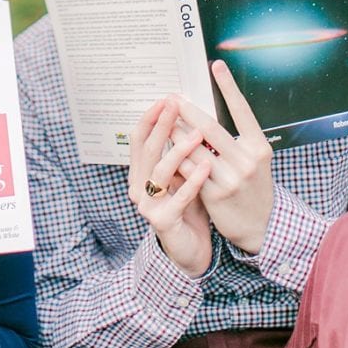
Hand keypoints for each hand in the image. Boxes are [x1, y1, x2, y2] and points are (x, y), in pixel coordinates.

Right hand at [130, 97, 213, 275]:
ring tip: (198, 133)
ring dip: (179, 149)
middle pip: (147, 150)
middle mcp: (140, 188)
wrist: (189, 249)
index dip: (152, 118)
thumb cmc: (189, 207)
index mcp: (142, 173)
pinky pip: (179, 197)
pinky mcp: (164, 221)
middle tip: (176, 104)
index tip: (167, 98)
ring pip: (160, 172)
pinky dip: (193, 180)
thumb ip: (182, 151)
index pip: (140, 139)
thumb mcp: (183, 174)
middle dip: (162, 125)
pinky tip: (207, 165)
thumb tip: (191, 114)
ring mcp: (149, 206)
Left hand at [173, 61, 274, 254]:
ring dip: (176, 134)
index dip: (229, 86)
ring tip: (165, 120)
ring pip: (194, 149)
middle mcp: (246, 160)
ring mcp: (230, 178)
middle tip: (173, 97)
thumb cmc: (254, 187)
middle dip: (188, 110)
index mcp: (259, 146)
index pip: (242, 110)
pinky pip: (189, 171)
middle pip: (210, 127)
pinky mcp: (214, 195)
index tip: (216, 65)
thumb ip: (236, 141)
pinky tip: (167, 149)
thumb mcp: (254, 161)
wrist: (261, 226)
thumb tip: (205, 119)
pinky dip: (177, 158)